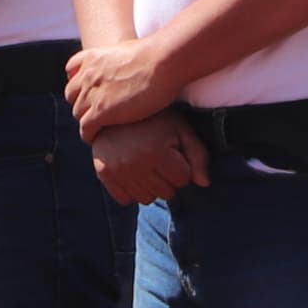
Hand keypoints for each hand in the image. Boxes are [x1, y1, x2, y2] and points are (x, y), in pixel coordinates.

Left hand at [63, 37, 178, 139]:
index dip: (78, 81)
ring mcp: (92, 93)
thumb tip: (133, 64)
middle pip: (72, 94)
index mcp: (94, 56)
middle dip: (82, 102)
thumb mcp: (129, 50)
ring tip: (97, 128)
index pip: (71, 69)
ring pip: (78, 112)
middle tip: (95, 111)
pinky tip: (96, 138)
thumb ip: (120, 60)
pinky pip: (85, 128)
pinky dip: (89, 134)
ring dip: (86, 120)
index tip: (87, 89)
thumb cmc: (158, 56)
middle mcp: (88, 74)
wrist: (162, 61)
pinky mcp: (101, 111)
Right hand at [88, 109, 210, 205]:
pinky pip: (125, 199)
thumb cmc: (155, 119)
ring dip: (151, 186)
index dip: (182, 166)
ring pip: (146, 198)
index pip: (183, 180)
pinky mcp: (103, 174)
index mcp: (157, 151)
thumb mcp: (180, 129)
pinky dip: (131, 190)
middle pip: (166, 192)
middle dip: (168, 177)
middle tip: (159, 156)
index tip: (172, 151)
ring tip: (146, 163)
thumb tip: (204, 184)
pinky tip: (131, 171)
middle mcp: (135, 163)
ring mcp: (117, 170)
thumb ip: (198, 155)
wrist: (114, 107)